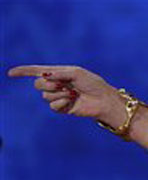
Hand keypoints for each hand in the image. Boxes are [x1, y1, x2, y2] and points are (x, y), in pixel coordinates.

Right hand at [7, 65, 122, 122]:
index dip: (23, 71)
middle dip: (48, 84)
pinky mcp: (63, 108)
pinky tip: (72, 101)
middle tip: (64, 85)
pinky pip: (52, 105)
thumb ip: (59, 73)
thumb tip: (44, 76)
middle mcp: (57, 84)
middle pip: (38, 84)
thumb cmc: (93, 84)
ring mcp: (59, 96)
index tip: (11, 73)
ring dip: (59, 93)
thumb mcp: (76, 73)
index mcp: (59, 73)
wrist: (104, 100)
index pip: (37, 71)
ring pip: (45, 95)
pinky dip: (61, 101)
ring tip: (73, 93)